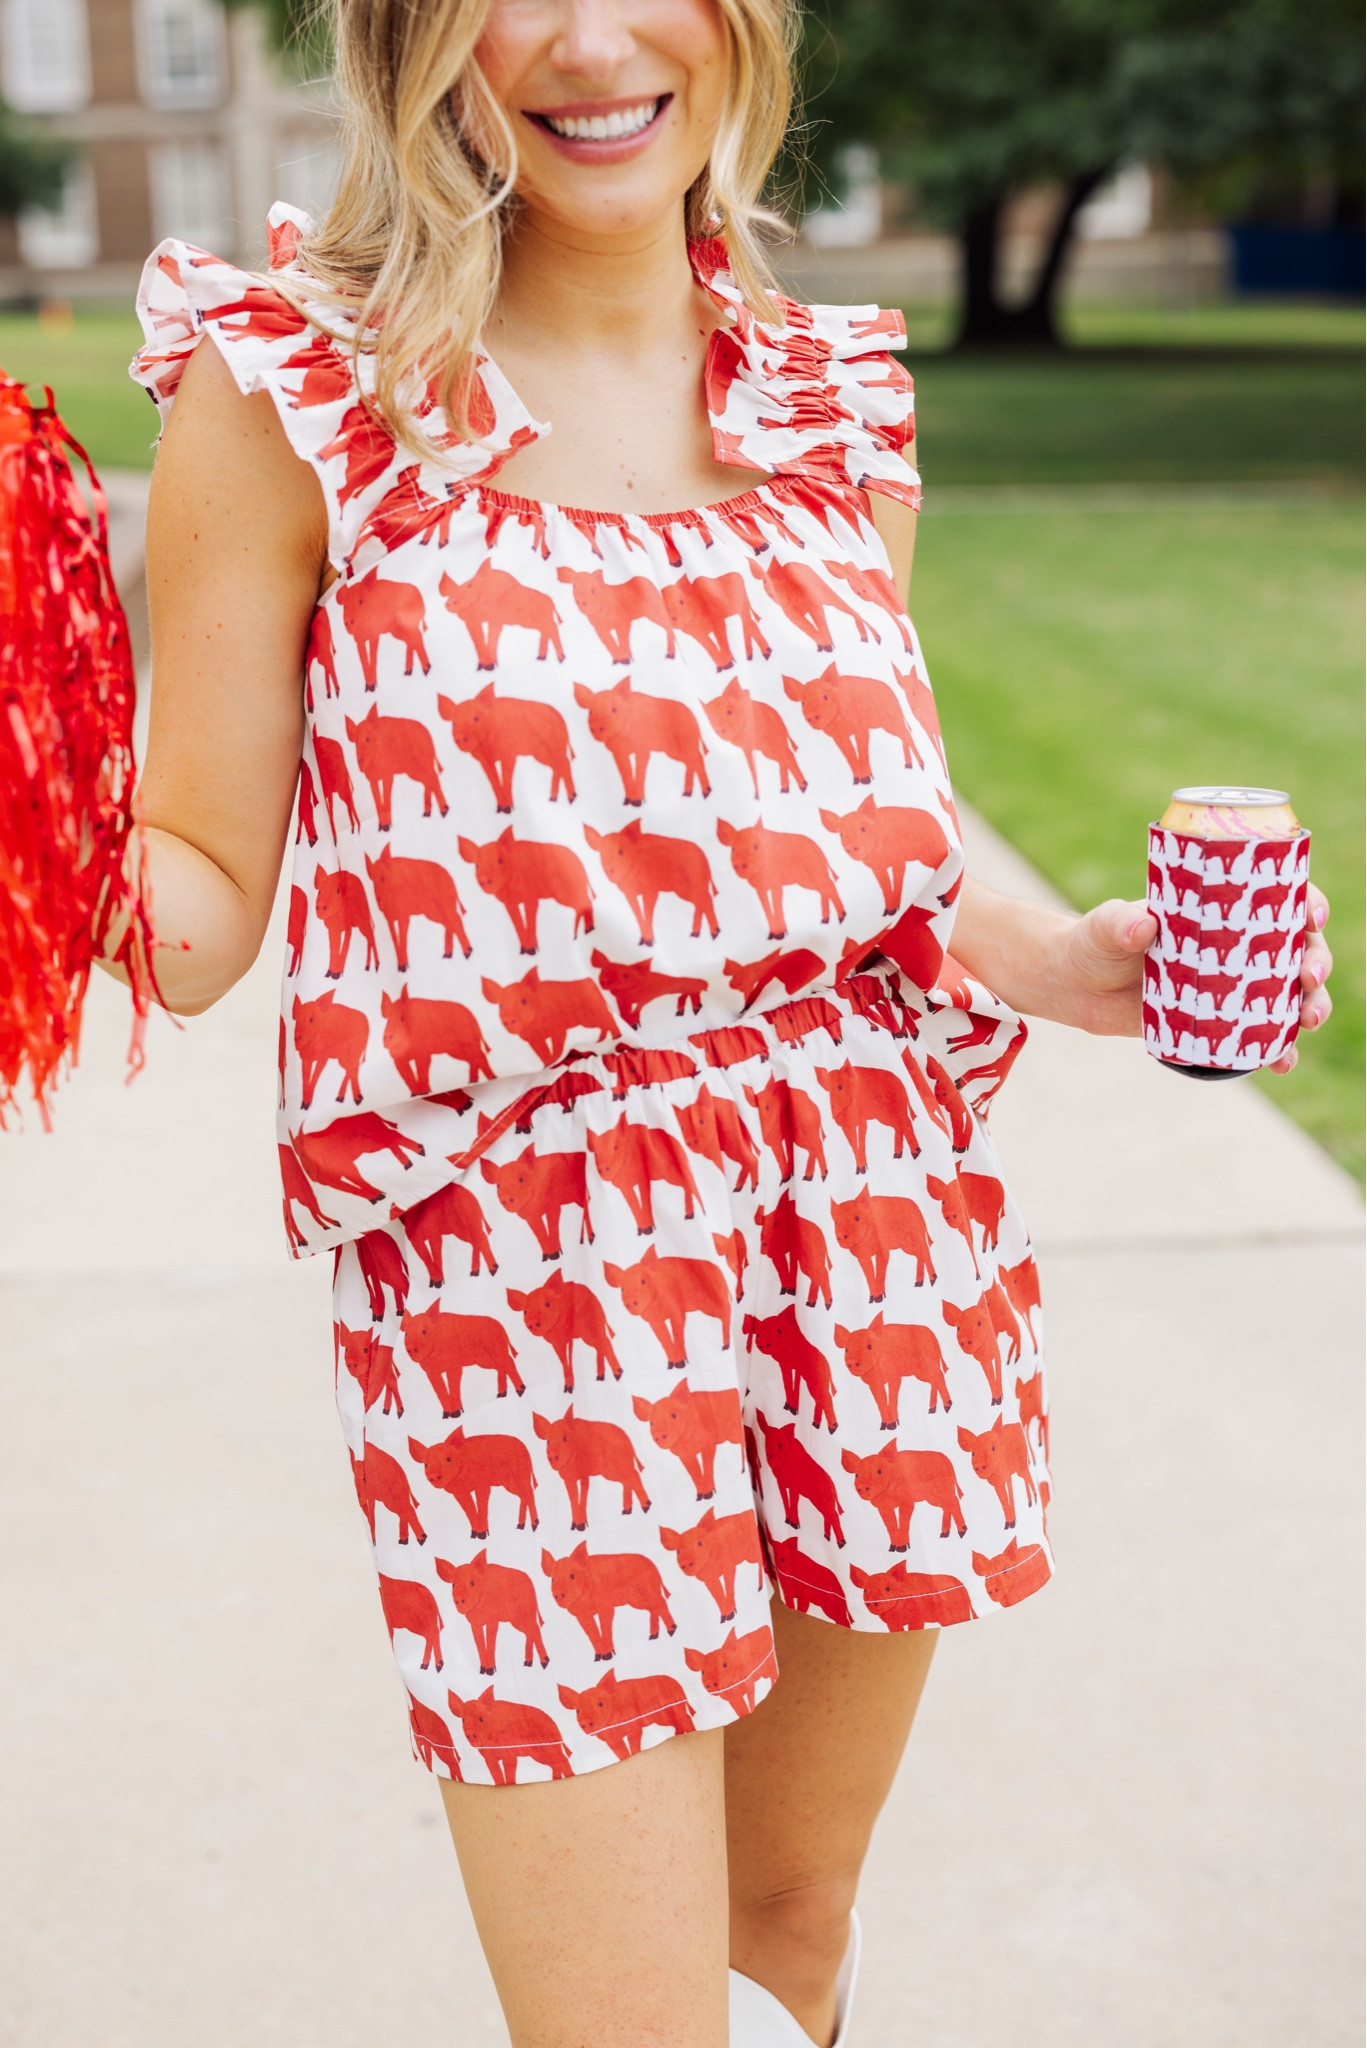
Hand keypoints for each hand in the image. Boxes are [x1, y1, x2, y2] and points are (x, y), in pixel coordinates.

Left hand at [1047, 886, 1333, 1065]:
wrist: (1076, 986)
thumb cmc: (1095, 943)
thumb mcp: (1104, 928)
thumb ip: (1119, 923)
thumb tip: (1142, 924)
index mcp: (1218, 908)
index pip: (1277, 896)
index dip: (1306, 903)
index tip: (1311, 915)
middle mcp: (1234, 945)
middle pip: (1296, 947)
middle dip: (1316, 960)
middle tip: (1310, 976)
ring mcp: (1230, 985)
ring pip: (1289, 993)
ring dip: (1310, 1006)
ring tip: (1308, 1021)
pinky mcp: (1218, 1022)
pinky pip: (1259, 1035)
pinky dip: (1277, 1049)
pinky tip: (1281, 1061)